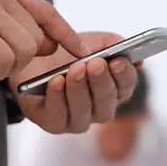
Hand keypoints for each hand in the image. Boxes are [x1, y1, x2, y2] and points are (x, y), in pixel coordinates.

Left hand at [13, 32, 139, 133]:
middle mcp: (99, 109)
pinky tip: (56, 81)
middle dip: (101, 82)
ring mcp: (77, 119)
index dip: (124, 75)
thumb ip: (112, 45)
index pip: (126, 86)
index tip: (118, 61)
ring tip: (75, 69)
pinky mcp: (54, 123)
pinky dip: (57, 98)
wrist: (32, 62)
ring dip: (80, 89)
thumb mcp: (91, 42)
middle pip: (106, 103)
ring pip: (84, 111)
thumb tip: (134, 59)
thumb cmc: (66, 53)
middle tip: (96, 63)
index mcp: (114, 89)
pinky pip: (58, 116)